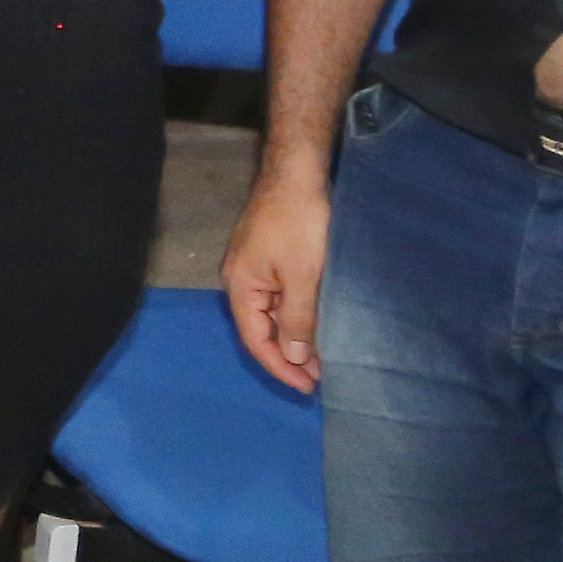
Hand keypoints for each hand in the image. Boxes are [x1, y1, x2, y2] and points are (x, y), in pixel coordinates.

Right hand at [219, 167, 329, 394]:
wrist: (297, 174)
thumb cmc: (298, 225)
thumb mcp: (302, 276)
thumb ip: (297, 319)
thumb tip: (293, 357)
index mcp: (240, 286)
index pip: (255, 339)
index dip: (280, 366)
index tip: (308, 387)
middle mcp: (241, 280)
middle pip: (261, 328)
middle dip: (289, 356)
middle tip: (320, 377)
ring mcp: (255, 268)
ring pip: (272, 314)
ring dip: (295, 337)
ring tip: (322, 358)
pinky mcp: (270, 257)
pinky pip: (279, 298)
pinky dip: (296, 317)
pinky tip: (315, 324)